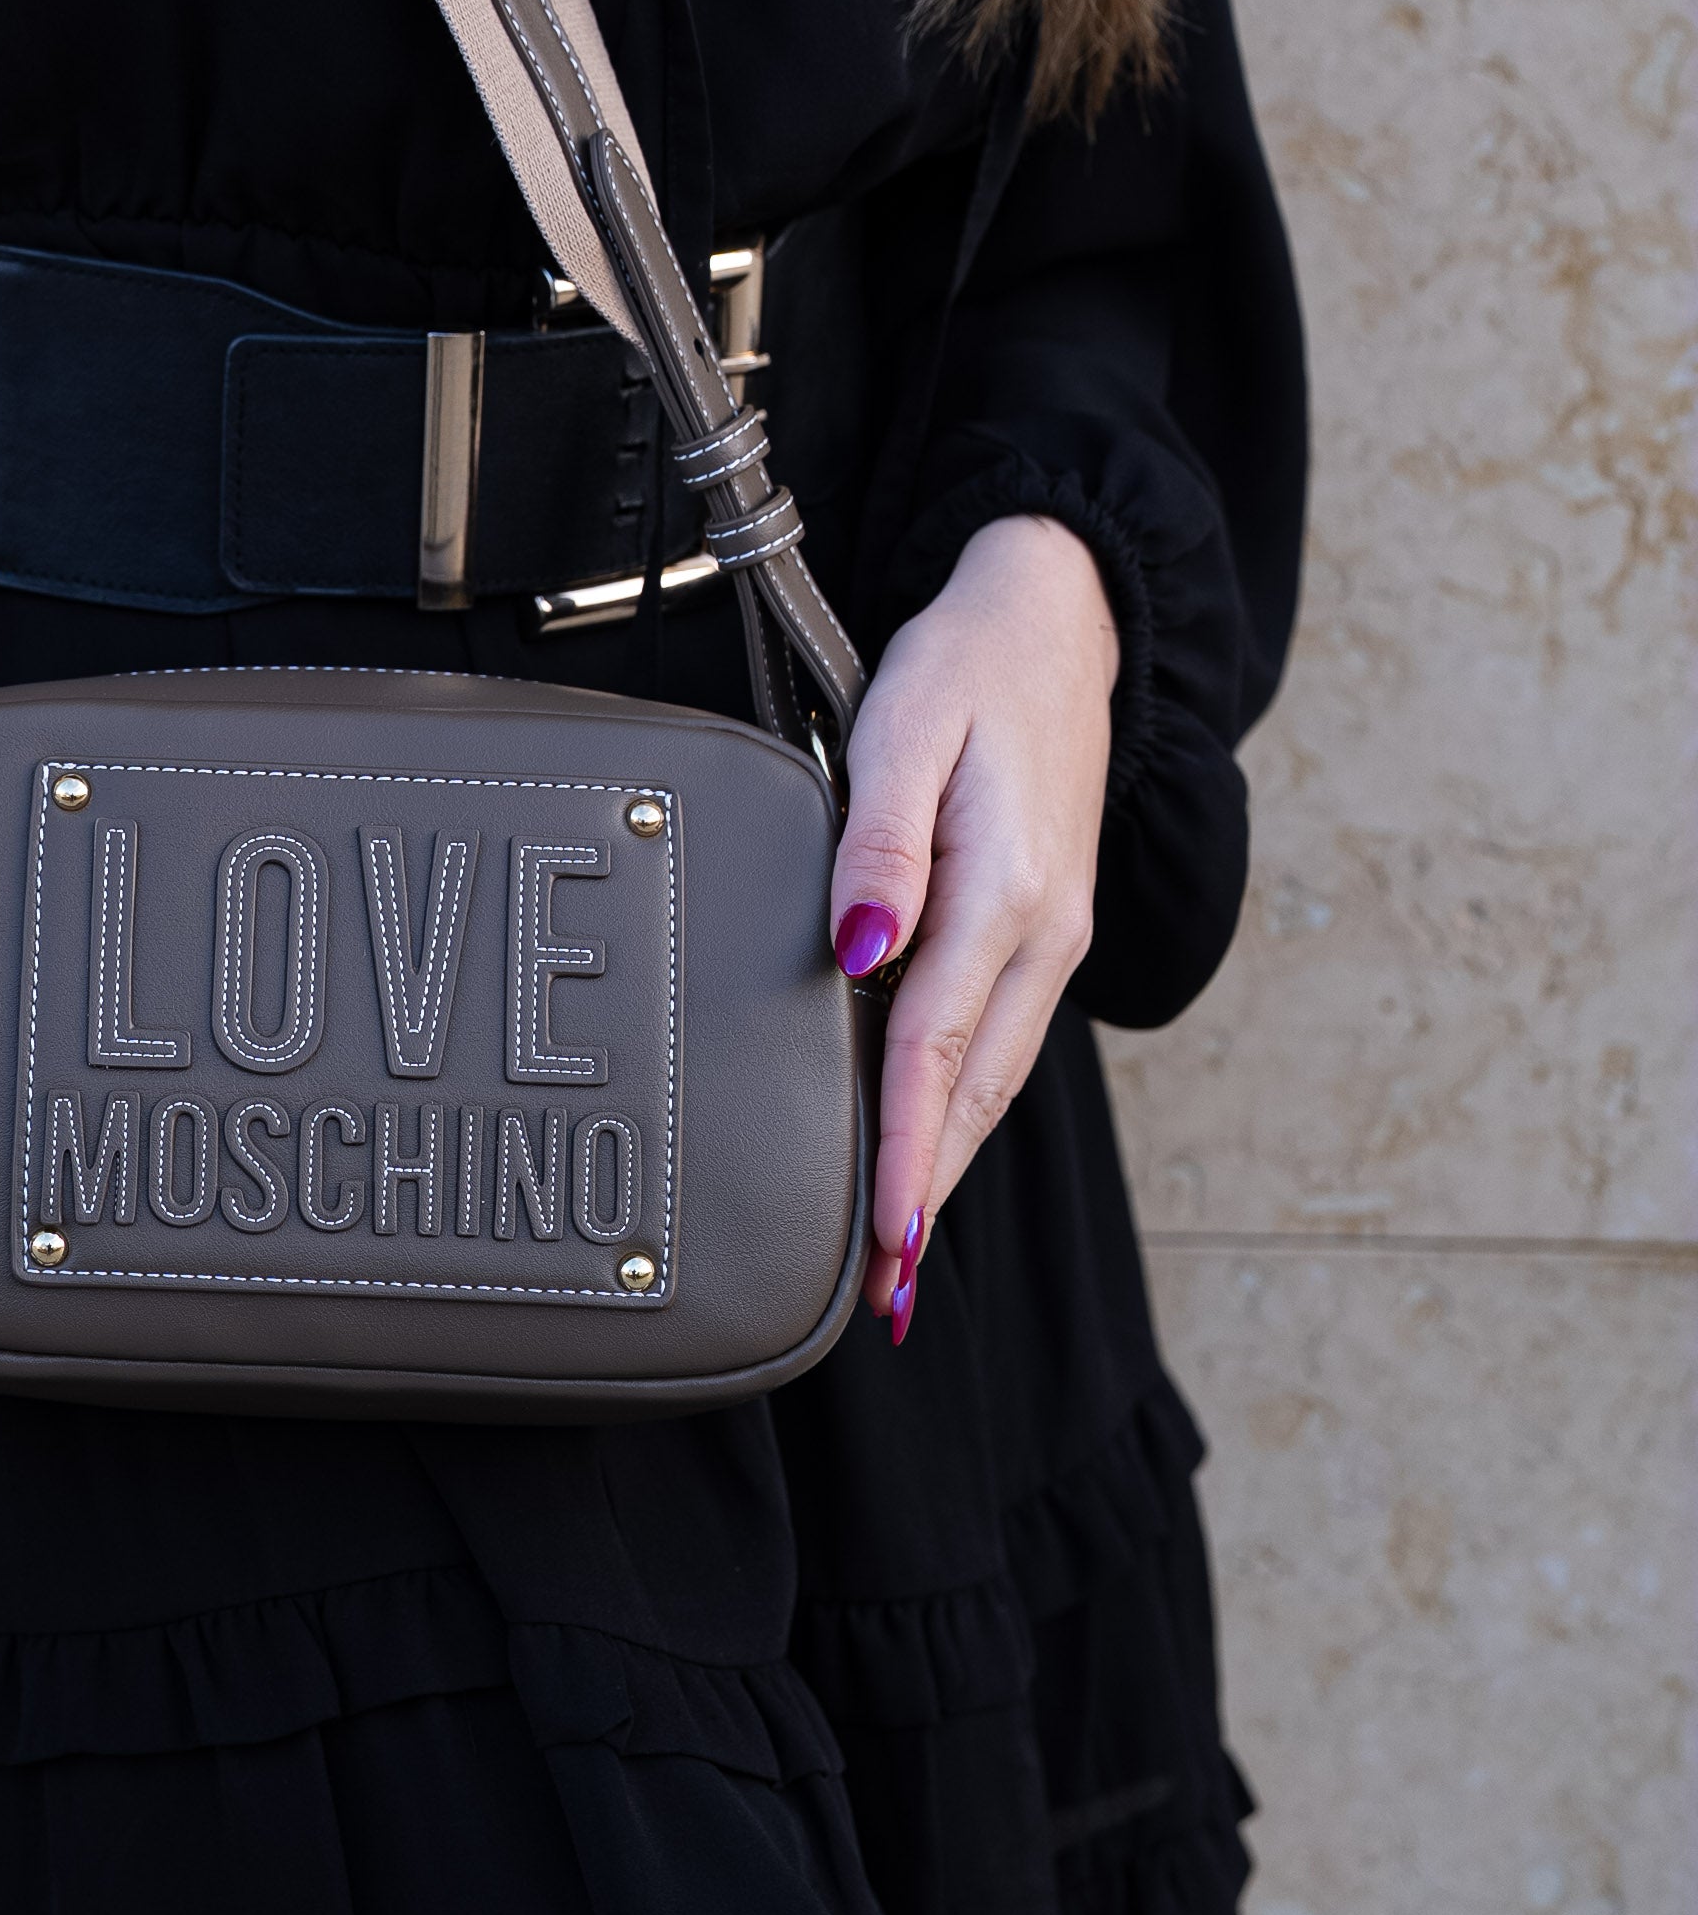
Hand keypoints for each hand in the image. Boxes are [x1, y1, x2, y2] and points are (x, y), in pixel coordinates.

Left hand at [827, 514, 1119, 1335]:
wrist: (1056, 620)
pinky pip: (997, 1035)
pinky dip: (962, 1101)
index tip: (883, 1242)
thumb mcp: (904, 731)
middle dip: (929, 1191)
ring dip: (947, 1159)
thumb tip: (858, 956)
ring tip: (898, 1250)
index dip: (906, 1153)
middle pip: (975, 1087)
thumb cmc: (967, 669)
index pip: (939, 1049)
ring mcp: (1051, 934)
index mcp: (1010, 892)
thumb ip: (878, 848)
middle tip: (881, 1294)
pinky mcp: (1040, 924)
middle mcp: (1043, 932)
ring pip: (993, 1072)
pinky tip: (930, 1137)